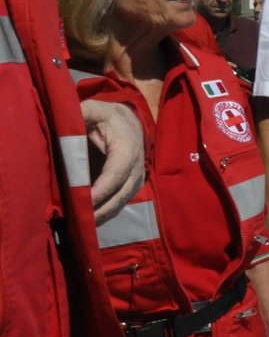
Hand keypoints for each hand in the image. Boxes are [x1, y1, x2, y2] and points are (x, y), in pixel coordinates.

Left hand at [79, 100, 143, 221]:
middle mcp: (137, 166)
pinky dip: (105, 212)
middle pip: (121, 194)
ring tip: (82, 227)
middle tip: (79, 222)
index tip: (83, 202)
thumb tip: (63, 120)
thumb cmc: (105, 116)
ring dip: (103, 215)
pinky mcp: (130, 185)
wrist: (127, 121)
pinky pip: (119, 202)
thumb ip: (80, 114)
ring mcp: (137, 177)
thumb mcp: (93, 109)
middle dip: (101, 210)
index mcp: (127, 147)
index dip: (101, 190)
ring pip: (122, 201)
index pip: (116, 174)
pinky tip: (89, 221)